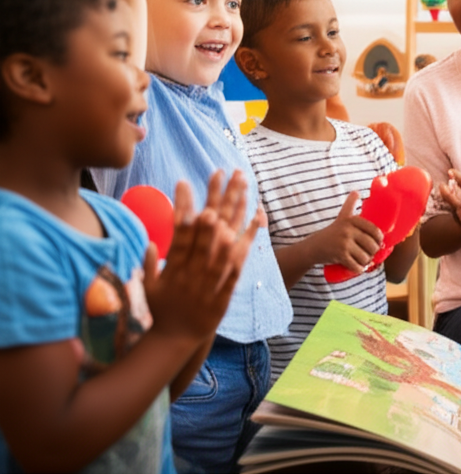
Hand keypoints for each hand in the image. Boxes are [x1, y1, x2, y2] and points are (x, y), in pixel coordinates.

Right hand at [144, 170, 256, 343]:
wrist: (176, 340)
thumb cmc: (161, 312)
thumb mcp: (149, 287)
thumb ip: (148, 264)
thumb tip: (150, 242)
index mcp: (174, 265)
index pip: (180, 230)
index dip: (183, 205)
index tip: (184, 181)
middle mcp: (194, 269)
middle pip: (209, 228)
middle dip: (219, 198)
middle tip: (228, 173)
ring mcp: (211, 278)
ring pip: (227, 239)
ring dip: (236, 211)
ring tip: (244, 187)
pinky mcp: (227, 288)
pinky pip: (241, 261)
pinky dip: (249, 240)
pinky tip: (257, 219)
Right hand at [316, 191, 382, 273]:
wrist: (313, 247)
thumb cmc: (331, 233)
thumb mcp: (341, 217)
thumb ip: (349, 204)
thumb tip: (356, 191)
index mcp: (351, 220)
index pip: (374, 230)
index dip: (379, 239)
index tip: (377, 242)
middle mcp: (348, 230)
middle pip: (372, 246)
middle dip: (372, 253)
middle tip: (368, 253)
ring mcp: (344, 243)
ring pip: (366, 257)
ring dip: (366, 262)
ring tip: (362, 260)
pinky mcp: (340, 255)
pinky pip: (357, 266)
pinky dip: (359, 269)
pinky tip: (358, 267)